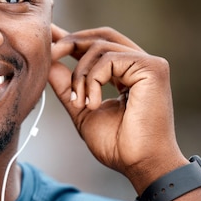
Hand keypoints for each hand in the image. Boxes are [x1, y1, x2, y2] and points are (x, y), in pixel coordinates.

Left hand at [48, 24, 184, 191]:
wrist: (140, 165)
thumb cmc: (117, 145)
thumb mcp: (81, 108)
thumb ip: (67, 84)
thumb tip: (48, 61)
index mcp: (126, 73)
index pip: (97, 44)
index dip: (71, 37)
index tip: (48, 35)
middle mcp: (139, 64)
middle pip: (99, 36)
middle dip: (70, 43)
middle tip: (48, 56)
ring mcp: (148, 64)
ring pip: (100, 47)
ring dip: (80, 74)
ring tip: (79, 102)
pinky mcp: (152, 68)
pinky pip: (108, 59)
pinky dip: (92, 79)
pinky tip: (92, 103)